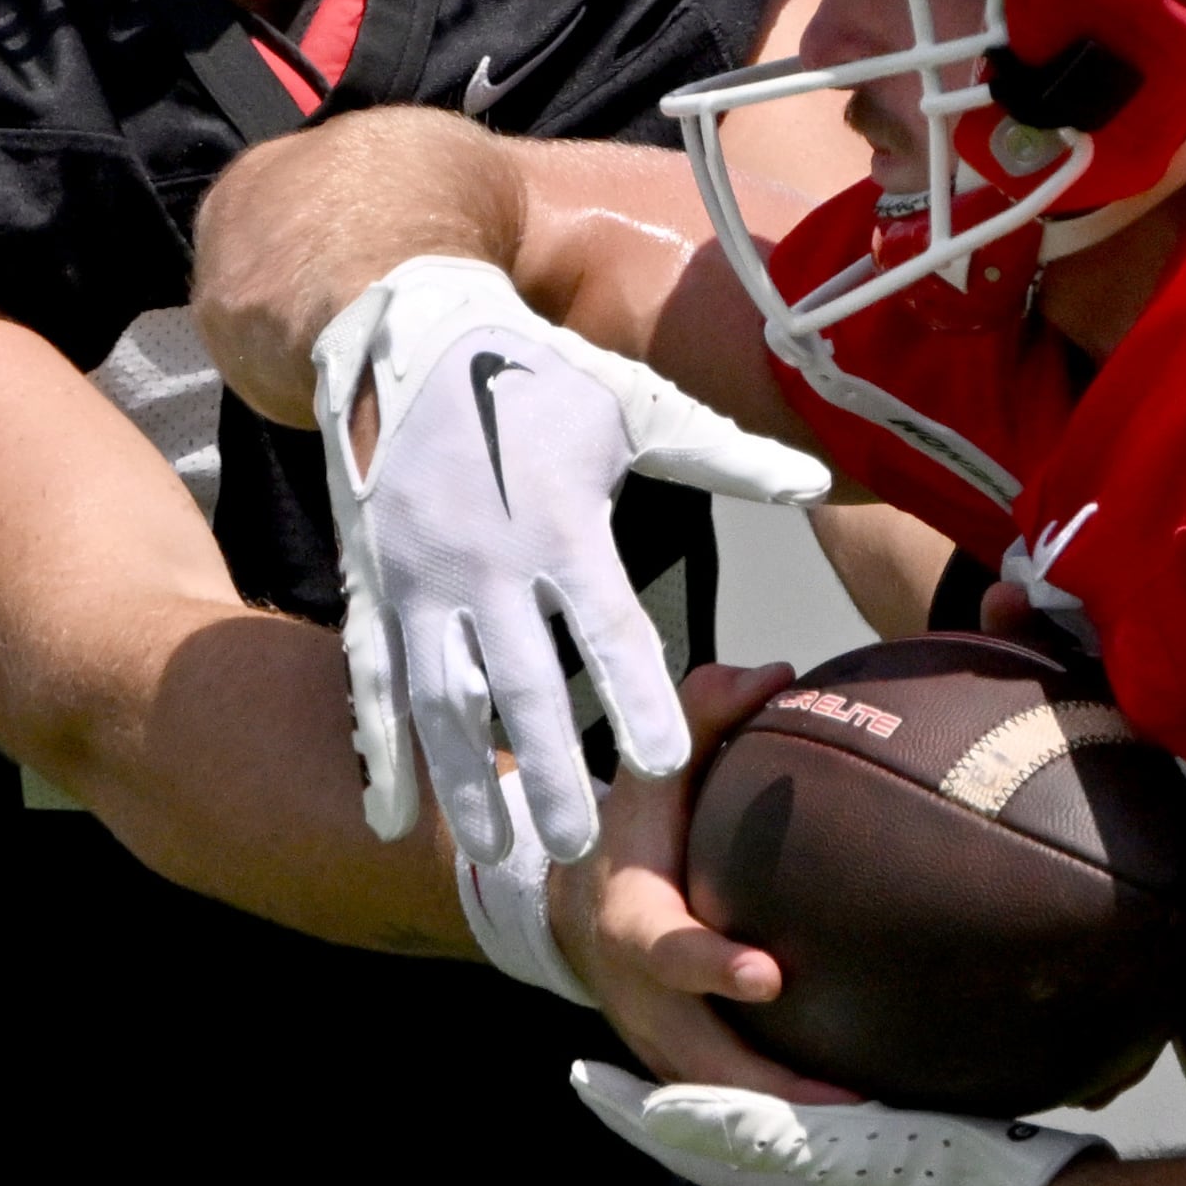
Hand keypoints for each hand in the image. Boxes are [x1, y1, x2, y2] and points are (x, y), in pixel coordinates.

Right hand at [317, 254, 826, 863]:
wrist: (407, 333)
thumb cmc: (537, 379)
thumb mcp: (633, 404)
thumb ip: (721, 454)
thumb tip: (814, 481)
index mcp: (558, 519)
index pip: (605, 621)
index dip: (634, 692)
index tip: (666, 762)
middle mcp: (484, 557)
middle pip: (521, 681)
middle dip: (549, 766)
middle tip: (581, 846)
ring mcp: (418, 576)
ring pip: (440, 697)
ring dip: (463, 778)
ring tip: (496, 852)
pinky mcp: (373, 585)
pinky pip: (371, 680)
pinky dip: (380, 751)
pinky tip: (394, 819)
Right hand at [548, 663, 847, 1099]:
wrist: (567, 900)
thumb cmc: (627, 827)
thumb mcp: (647, 762)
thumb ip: (701, 712)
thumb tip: (776, 673)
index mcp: (631, 919)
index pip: (667, 949)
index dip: (712, 966)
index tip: (770, 976)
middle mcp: (639, 995)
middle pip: (701, 1057)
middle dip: (770, 1086)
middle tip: (851, 1096)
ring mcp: (656, 1040)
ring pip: (718, 1101)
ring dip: (785, 1123)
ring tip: (873, 1126)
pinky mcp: (679, 1067)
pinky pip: (729, 1107)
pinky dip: (779, 1126)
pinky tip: (854, 1129)